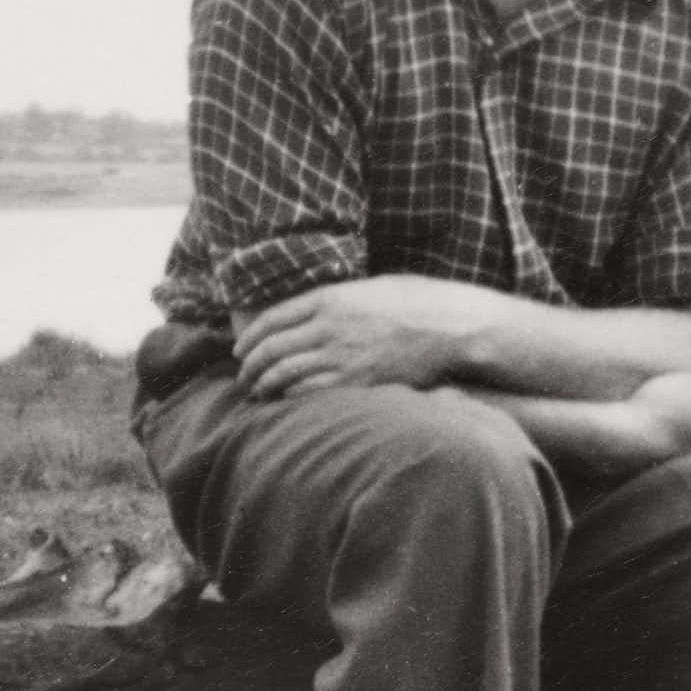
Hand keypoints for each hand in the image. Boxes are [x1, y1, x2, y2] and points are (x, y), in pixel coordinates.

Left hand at [233, 276, 504, 398]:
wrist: (450, 326)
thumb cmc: (416, 302)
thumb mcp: (368, 288)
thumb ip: (335, 301)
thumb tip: (307, 316)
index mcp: (329, 298)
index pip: (272, 319)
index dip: (249, 338)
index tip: (240, 351)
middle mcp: (329, 327)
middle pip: (271, 349)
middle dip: (250, 367)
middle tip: (243, 378)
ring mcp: (342, 356)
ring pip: (284, 374)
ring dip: (264, 386)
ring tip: (258, 393)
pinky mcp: (357, 382)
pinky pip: (310, 394)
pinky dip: (291, 399)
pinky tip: (286, 402)